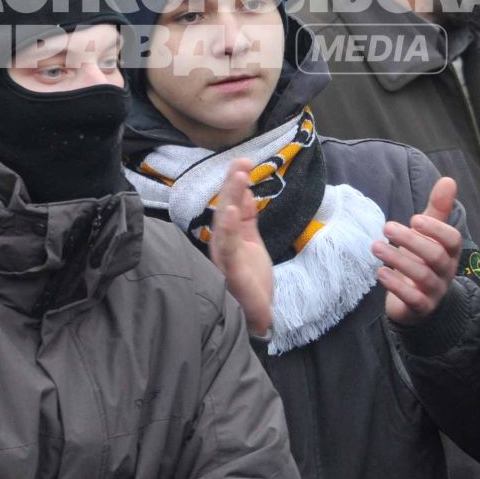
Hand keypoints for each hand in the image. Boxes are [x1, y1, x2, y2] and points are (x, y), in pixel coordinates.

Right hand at [210, 159, 274, 335]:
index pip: (229, 205)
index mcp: (228, 238)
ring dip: (230, 199)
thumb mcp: (252, 243)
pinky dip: (227, 229)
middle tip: (240, 162)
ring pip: (224, 224)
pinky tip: (230, 211)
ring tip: (238, 177)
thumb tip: (243, 192)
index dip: (234, 183)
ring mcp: (223, 258)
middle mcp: (222, 245)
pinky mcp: (229, 272)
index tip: (243, 161)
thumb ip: (246, 219)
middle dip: (231, 185)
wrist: (258, 317)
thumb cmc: (252, 282)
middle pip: (223, 210)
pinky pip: (227, 248)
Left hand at [376, 176, 461, 324]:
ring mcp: (435, 291)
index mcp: (450, 252)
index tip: (414, 219)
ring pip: (422, 276)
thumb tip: (448, 179)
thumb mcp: (429, 234)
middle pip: (436, 256)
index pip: (453, 240)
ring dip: (397, 259)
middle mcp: (446, 271)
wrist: (419, 301)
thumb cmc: (423, 260)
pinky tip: (379, 272)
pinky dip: (396, 286)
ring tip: (375, 246)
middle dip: (412, 240)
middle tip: (387, 227)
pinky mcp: (421, 307)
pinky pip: (413, 299)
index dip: (436, 229)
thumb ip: (438, 209)